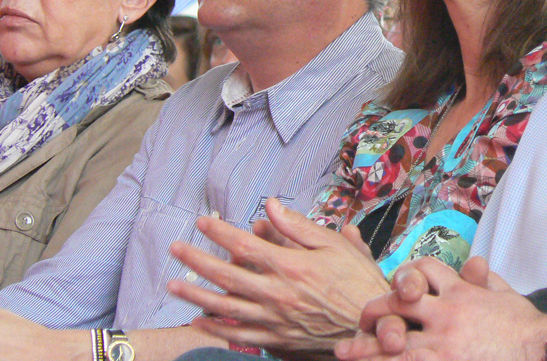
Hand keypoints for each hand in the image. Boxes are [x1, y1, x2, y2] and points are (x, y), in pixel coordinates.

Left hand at [168, 197, 390, 353]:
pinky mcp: (277, 340)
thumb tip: (271, 205)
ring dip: (195, 296)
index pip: (244, 245)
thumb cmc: (356, 281)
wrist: (373, 326)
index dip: (219, 232)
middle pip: (225, 275)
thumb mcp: (333, 245)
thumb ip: (297, 226)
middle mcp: (276, 293)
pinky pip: (239, 336)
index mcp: (289, 266)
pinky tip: (198, 322)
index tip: (202, 221)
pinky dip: (216, 329)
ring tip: (172, 286)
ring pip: (225, 308)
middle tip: (175, 249)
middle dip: (196, 260)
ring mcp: (274, 320)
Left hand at [334, 257, 546, 360]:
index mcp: (460, 292)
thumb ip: (487, 280)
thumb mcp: (507, 296)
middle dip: (374, 311)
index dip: (403, 277)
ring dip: (366, 347)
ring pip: (394, 341)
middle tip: (358, 322)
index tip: (392, 287)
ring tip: (344, 352)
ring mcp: (443, 344)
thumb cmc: (528, 328)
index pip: (423, 271)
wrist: (544, 351)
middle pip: (397, 303)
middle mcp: (446, 314)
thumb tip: (478, 265)